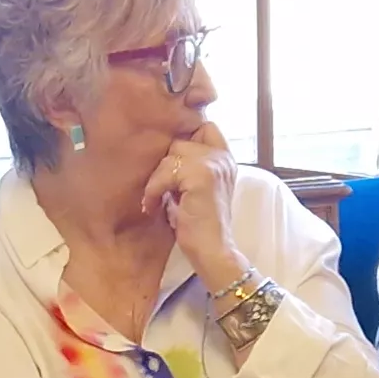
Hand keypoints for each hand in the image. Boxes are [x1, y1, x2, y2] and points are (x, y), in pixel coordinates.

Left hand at [142, 123, 245, 286]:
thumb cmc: (198, 225)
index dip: (185, 139)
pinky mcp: (202, 176)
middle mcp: (223, 157)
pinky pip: (165, 172)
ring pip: (171, 155)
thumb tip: (162, 153)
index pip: (204, 126)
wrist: (212, 251)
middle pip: (180, 140)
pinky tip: (154, 206)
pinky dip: (154, 190)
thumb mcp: (192, 189)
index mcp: (224, 159)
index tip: (171, 166)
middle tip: (161, 190)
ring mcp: (215, 164)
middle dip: (166, 166)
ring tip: (156, 201)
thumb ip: (186, 168)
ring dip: (157, 179)